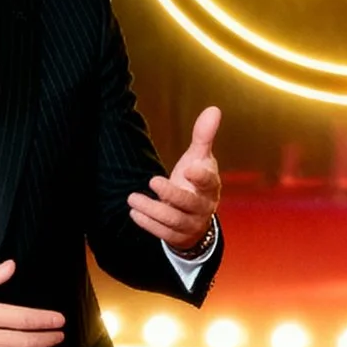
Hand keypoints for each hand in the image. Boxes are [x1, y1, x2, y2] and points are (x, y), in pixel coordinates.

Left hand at [130, 106, 221, 254]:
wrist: (197, 216)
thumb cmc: (195, 180)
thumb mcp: (199, 158)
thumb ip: (204, 136)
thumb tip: (213, 109)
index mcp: (210, 186)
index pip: (209, 182)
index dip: (200, 177)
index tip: (187, 169)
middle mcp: (203, 207)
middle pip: (189, 204)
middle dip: (171, 194)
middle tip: (152, 180)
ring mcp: (191, 224)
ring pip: (173, 220)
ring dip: (152, 210)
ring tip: (132, 198)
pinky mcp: (178, 237)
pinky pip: (163, 233)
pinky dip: (148, 224)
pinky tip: (134, 212)